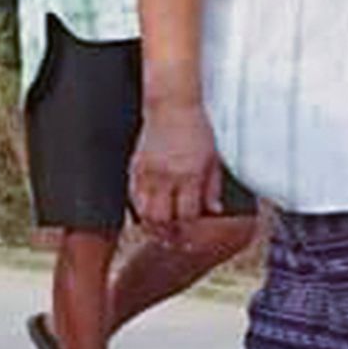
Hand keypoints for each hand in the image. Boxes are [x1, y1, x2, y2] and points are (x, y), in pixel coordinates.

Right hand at [129, 98, 224, 232]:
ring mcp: (148, 172)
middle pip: (162, 219)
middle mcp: (167, 176)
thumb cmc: (196, 129)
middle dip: (168, 235)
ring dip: (151, 227)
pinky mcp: (135, 167)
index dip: (190, 231)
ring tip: (159, 233)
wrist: (171, 105)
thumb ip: (213, 187)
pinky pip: (133, 197)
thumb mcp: (214, 158)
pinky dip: (138, 210)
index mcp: (190, 174)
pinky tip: (146, 215)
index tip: (192, 239)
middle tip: (174, 242)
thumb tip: (215, 211)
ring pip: (144, 212)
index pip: (187, 215)